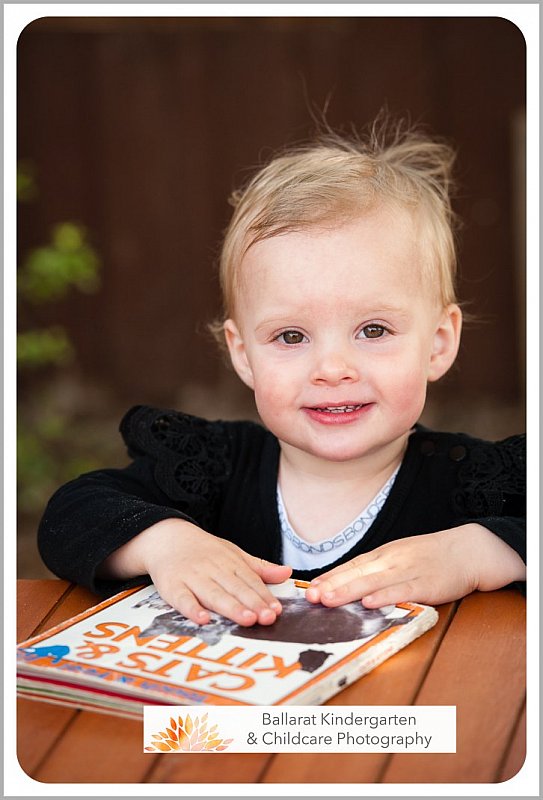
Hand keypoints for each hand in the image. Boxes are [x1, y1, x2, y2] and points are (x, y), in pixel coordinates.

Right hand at [99, 519, 291, 625]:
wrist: (166, 539)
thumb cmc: (204, 551)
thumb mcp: (233, 554)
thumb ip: (258, 567)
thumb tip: (287, 573)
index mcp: (229, 561)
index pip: (249, 580)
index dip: (263, 595)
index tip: (276, 610)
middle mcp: (212, 568)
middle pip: (234, 588)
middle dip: (252, 603)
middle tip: (267, 617)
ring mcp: (192, 577)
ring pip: (213, 594)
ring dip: (230, 607)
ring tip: (246, 619)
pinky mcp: (172, 586)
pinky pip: (182, 599)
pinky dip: (192, 609)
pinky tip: (203, 619)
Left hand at [305, 524, 525, 608]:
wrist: (468, 550)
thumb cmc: (432, 557)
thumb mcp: (400, 558)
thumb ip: (377, 571)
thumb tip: (349, 586)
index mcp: (384, 555)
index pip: (351, 566)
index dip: (330, 577)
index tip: (309, 588)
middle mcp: (391, 561)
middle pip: (357, 573)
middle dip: (332, 586)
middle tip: (310, 596)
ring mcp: (408, 571)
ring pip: (373, 582)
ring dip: (349, 592)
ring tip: (328, 600)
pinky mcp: (426, 584)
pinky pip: (402, 591)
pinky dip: (384, 597)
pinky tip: (369, 603)